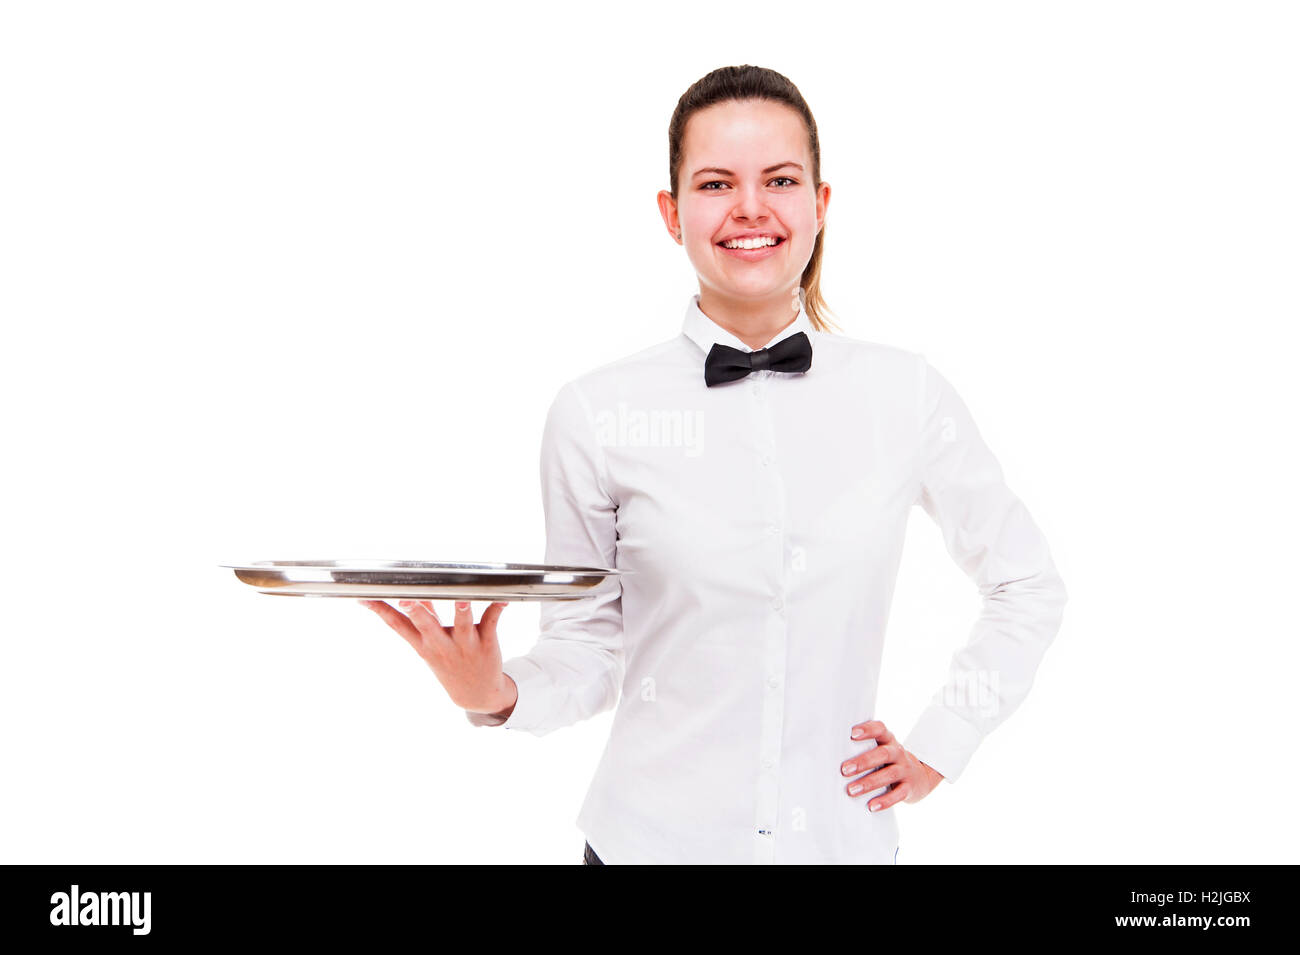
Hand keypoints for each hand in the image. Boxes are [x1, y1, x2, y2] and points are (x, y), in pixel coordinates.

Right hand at [360, 599, 517, 715]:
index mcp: (423, 645)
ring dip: (462, 610)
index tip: (365, 597)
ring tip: (461, 599)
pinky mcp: (486, 641)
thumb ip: (421, 620)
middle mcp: (442, 643)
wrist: (477, 694)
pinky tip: (502, 599)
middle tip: (406, 600)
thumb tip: (410, 595)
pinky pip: (492, 621)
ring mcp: (465, 643)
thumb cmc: (449, 663)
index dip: (380, 611)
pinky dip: (497, 608)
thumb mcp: (429, 648)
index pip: (397, 626)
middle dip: (416, 611)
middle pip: (426, 624)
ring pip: (462, 623)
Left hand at [840, 719, 944, 811]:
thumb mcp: (880, 749)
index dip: (868, 730)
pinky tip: (871, 806)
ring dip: (869, 783)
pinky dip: (885, 800)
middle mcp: (898, 753)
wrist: (920, 777)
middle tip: (844, 770)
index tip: (852, 734)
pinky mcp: (909, 788)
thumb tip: (829, 753)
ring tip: (851, 790)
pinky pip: (898, 794)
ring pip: (889, 774)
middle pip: (882, 754)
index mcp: (888, 740)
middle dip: (863, 762)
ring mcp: (905, 770)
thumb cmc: (888, 761)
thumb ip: (862, 748)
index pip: (880, 729)